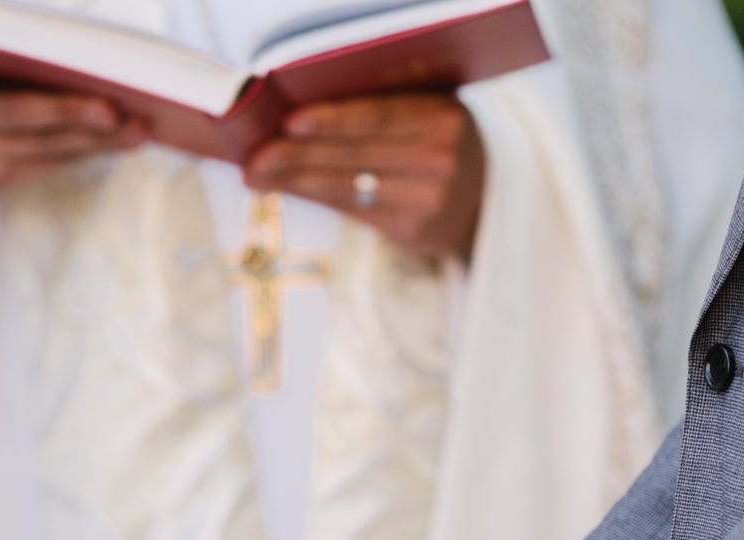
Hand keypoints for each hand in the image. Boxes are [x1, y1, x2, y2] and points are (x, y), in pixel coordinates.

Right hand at [0, 41, 147, 231]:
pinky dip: (91, 149)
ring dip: (95, 137)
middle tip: (112, 109)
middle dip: (67, 111)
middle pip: (13, 112)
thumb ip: (6, 53)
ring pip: (41, 143)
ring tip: (137, 128)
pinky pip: (50, 161)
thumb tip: (85, 60)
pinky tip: (124, 141)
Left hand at [243, 94, 484, 257]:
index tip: (288, 123)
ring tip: (256, 175)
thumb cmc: (443, 142)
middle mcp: (438, 161)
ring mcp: (426, 200)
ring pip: (347, 188)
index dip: (331, 121)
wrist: (488, 199)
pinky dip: (315, 196)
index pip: (377, 118)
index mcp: (442, 118)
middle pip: (354, 156)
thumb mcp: (431, 110)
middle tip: (255, 157)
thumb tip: (310, 105)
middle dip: (296, 156)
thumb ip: (388, 104)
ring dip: (294, 181)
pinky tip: (287, 188)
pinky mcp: (411, 230)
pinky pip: (351, 210)